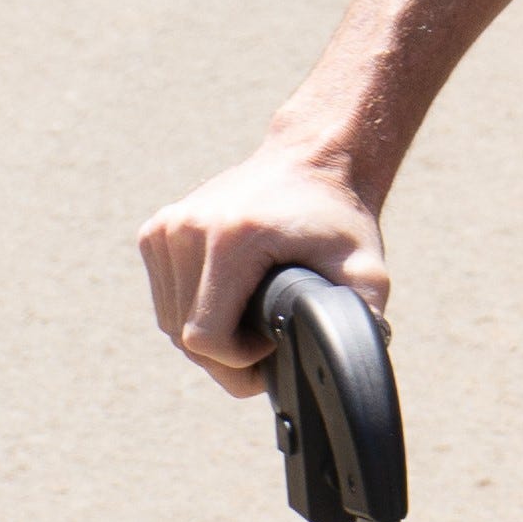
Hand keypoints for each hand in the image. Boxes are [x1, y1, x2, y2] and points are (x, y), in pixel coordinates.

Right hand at [135, 148, 389, 388]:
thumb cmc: (339, 219)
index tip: (273, 345)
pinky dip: (192, 310)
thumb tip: (350, 360)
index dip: (241, 362)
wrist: (312, 159)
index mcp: (231, 239)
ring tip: (250, 321)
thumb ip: (363, 316)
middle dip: (226, 355)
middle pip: (184, 336)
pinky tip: (229, 299)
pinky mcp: (156, 231)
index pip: (206, 339)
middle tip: (267, 341)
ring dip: (208, 335)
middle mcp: (188, 229)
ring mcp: (166, 228)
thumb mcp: (366, 269)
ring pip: (169, 322)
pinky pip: (165, 298)